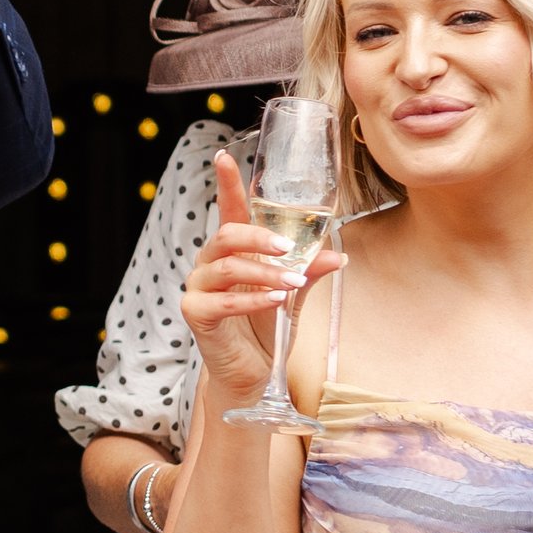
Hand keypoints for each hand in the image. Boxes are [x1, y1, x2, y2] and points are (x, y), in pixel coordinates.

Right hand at [180, 150, 348, 401]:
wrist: (253, 374)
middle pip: (227, 234)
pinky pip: (224, 300)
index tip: (224, 157)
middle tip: (287, 247)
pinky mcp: (195, 313)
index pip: (227, 209)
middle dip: (258, 236)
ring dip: (264, 271)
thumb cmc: (267, 329)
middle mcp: (210, 264)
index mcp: (232, 252)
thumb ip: (308, 271)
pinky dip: (254, 299)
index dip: (226, 183)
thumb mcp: (293, 295)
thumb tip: (337, 256)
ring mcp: (199, 288)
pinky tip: (276, 299)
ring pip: (227, 266)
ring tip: (291, 281)